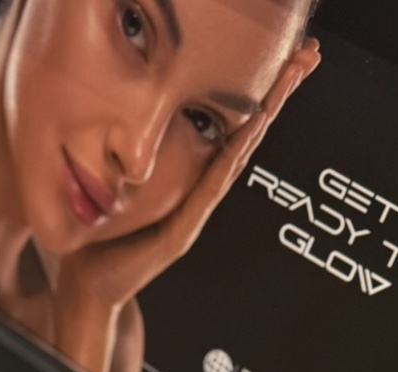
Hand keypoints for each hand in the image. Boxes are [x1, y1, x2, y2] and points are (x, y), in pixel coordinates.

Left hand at [53, 40, 319, 371]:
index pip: (230, 131)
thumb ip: (131, 155)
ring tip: (289, 82)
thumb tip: (124, 109)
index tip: (284, 61)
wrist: (90, 290)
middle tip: (307, 57)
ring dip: (263, 119)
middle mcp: (200, 198)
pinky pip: (211, 190)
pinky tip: (248, 132)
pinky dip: (230, 160)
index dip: (257, 96)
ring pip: (237, 159)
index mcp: (190, 183)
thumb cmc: (98, 239)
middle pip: (246, 138)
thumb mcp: (117, 183)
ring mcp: (195, 216)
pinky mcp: (181, 235)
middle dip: (277, 95)